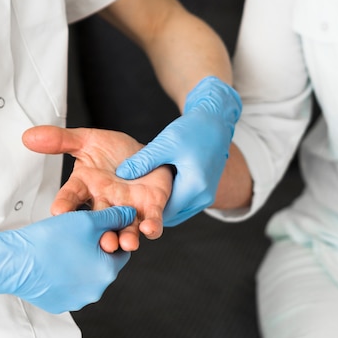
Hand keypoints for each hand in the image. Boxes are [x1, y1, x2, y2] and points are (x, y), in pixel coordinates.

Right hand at [0, 206, 135, 313]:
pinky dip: (63, 276)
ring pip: (85, 277)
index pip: (121, 251)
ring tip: (61, 248)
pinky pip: (68, 288)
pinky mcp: (59, 304)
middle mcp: (96, 291)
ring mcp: (77, 301)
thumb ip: (113, 217)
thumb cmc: (51, 240)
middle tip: (77, 236)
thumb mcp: (87, 220)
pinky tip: (51, 263)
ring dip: (79, 264)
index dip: (110, 236)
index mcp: (108, 272)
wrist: (16, 262)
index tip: (96, 228)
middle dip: (94, 251)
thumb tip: (130, 215)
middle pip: (103, 266)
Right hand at [22, 126, 173, 251]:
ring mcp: (128, 209)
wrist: (147, 155)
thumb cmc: (114, 152)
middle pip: (97, 221)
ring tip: (124, 243)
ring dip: (124, 238)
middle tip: (97, 240)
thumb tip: (29, 136)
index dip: (64, 204)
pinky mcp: (150, 209)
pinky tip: (149, 230)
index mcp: (86, 187)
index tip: (57, 212)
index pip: (70, 198)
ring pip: (124, 228)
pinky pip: (151, 222)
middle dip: (96, 233)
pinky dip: (151, 228)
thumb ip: (60, 140)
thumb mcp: (87, 141)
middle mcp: (104, 202)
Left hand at [116, 76, 241, 225]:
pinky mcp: (205, 192)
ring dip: (162, 207)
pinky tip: (155, 192)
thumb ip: (143, 160)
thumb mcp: (165, 143)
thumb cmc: (193, 129)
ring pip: (178, 211)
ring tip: (140, 200)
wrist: (216, 122)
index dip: (145, 212)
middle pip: (172, 215)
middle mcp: (204, 197)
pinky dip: (171, 200)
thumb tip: (121, 175)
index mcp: (195, 186)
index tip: (127, 208)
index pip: (165, 211)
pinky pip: (184, 204)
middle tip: (129, 207)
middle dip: (152, 211)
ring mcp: (206, 197)